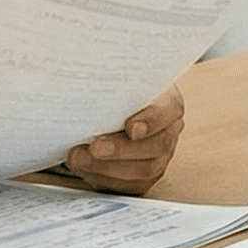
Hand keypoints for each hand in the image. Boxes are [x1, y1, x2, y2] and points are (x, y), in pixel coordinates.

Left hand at [62, 83, 183, 193]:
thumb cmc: (113, 91)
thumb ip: (107, 80)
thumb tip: (82, 61)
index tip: (130, 126)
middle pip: (157, 146)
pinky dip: (104, 179)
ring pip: (144, 170)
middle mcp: (168, 131)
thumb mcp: (114, 79)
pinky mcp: (143, 178)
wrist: (108, 109)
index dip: (152, 120)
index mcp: (168, 102)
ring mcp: (159, 157)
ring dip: (107, 167)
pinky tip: (84, 169)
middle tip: (94, 146)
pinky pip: (129, 186)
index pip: (168, 110)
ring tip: (78, 158)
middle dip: (122, 149)